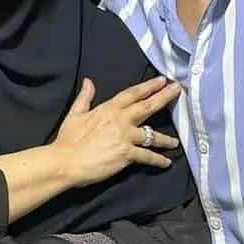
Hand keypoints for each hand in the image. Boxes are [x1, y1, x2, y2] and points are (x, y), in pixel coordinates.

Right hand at [52, 76, 181, 187]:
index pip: (133, 93)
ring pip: (152, 135)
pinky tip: (166, 162)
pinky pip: (147, 156)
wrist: (65, 162)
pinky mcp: (127, 154)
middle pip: (148, 106)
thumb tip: (88, 81)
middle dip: (164, 97)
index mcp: (108, 108)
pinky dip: (158, 160)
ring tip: (175, 143)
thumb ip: (85, 97)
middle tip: (178, 91)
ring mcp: (125, 137)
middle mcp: (120, 120)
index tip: (162, 80)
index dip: (149, 86)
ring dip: (166, 139)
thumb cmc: (67, 140)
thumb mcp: (75, 114)